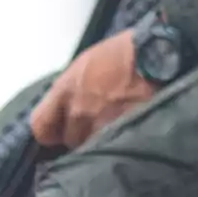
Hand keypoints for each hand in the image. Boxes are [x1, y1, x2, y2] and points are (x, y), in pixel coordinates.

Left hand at [29, 30, 157, 149]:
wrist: (155, 52)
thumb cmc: (123, 51)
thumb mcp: (86, 63)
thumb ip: (71, 88)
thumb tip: (68, 104)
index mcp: (66, 90)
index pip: (41, 126)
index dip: (51, 131)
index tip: (60, 130)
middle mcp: (79, 111)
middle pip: (70, 139)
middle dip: (82, 134)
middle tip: (97, 124)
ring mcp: (103, 123)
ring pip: (94, 145)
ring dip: (102, 139)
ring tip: (115, 128)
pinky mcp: (125, 130)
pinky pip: (115, 146)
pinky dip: (120, 141)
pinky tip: (128, 132)